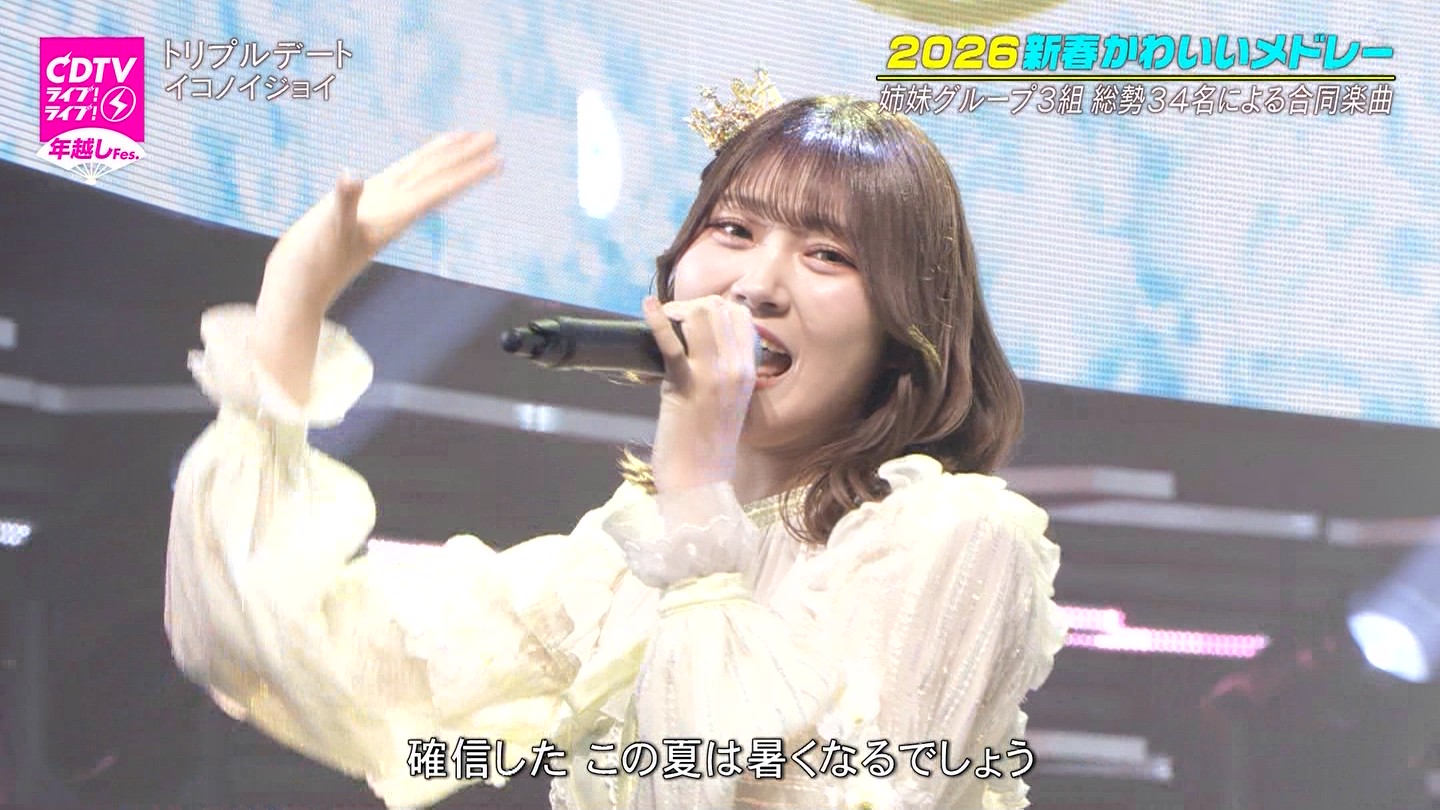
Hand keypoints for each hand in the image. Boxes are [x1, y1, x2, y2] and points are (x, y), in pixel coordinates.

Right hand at [250, 132, 499, 407]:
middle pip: (436, 177)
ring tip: (465, 141)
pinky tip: (419, 164)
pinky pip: (394, 182)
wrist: (300, 288)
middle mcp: (391, 209)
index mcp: (393, 213)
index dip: (466, 171)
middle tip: (494, 137)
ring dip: (443, 159)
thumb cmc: (314, 262)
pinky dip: (410, 168)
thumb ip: (343, 203)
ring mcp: (378, 208)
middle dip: (465, 158)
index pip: (439, 187)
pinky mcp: (362, 209)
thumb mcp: (329, 229)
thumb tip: (350, 177)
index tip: (496, 159)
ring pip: (419, 176)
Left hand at [641, 295, 757, 492]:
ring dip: (676, 311)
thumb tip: (698, 343)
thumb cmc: (707, 444)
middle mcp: (735, 369)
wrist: (700, 481)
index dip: (714, 306)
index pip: (740, 316)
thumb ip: (722, 371)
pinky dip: (656, 320)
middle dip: (692, 305)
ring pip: (698, 316)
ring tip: (663, 321)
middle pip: (718, 309)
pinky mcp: (685, 385)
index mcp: (748, 372)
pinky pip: (671, 343)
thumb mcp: (727, 401)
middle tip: (673, 319)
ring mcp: (712, 376)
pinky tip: (646, 308)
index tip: (694, 316)